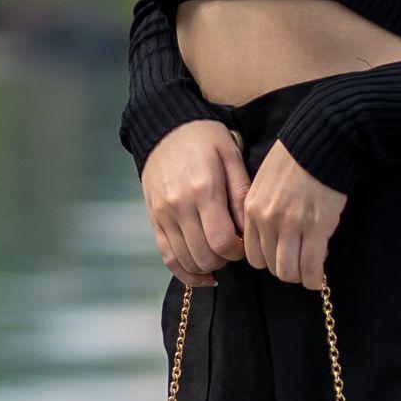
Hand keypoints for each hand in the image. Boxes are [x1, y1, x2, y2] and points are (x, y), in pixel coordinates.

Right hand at [141, 118, 248, 283]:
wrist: (163, 127)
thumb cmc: (204, 139)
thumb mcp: (230, 156)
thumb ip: (240, 195)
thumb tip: (246, 231)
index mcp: (203, 190)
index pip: (223, 241)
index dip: (239, 250)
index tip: (245, 241)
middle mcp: (179, 206)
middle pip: (205, 256)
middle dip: (225, 259)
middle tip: (234, 246)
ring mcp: (163, 215)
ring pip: (186, 261)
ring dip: (207, 266)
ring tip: (219, 253)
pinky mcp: (153, 220)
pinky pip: (167, 258)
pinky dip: (186, 272)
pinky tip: (203, 274)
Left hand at [239, 141, 345, 289]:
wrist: (323, 141)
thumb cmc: (297, 158)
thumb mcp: (265, 181)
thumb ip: (263, 209)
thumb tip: (271, 237)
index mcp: (252, 208)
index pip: (252, 254)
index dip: (268, 261)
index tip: (282, 257)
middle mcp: (267, 219)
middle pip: (269, 265)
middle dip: (285, 270)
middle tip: (299, 264)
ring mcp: (291, 224)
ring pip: (288, 270)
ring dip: (299, 276)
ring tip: (310, 270)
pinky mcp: (316, 227)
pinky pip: (310, 266)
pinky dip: (313, 277)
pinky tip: (318, 276)